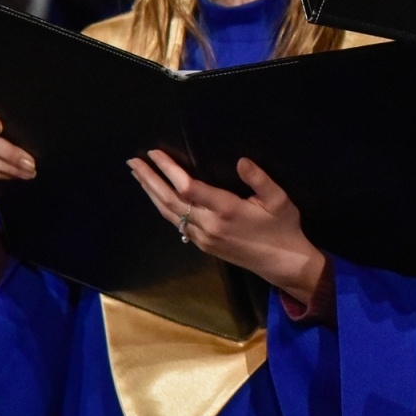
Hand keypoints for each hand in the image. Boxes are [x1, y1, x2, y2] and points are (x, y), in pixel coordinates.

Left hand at [129, 151, 326, 303]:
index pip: (188, 187)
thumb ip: (259, 179)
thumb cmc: (282, 227)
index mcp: (226, 210)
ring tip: (138, 175)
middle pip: (170, 200)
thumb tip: (241, 160)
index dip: (169, 170)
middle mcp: (209, 224)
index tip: (156, 153)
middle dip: (150, 179)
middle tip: (133, 162)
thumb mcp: (279, 199)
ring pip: (168, 213)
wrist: (282, 262)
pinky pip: (176, 223)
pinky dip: (162, 207)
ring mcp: (203, 237)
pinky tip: (157, 197)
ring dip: (151, 193)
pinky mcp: (203, 245)